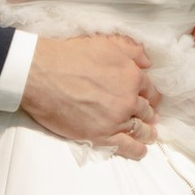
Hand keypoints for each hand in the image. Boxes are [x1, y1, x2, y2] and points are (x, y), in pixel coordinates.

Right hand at [21, 31, 156, 156]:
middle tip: (150, 118)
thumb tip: (147, 61)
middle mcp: (128, 100)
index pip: (150, 89)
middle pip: (146, 110)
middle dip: (149, 114)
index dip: (150, 95)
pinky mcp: (100, 136)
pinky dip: (137, 150)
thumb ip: (131, 50)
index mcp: (132, 77)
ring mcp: (115, 120)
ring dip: (147, 132)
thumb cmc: (71, 56)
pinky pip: (126, 146)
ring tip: (149, 135)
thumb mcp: (105, 43)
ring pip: (139, 129)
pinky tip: (141, 151)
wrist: (43, 75)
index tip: (150, 100)